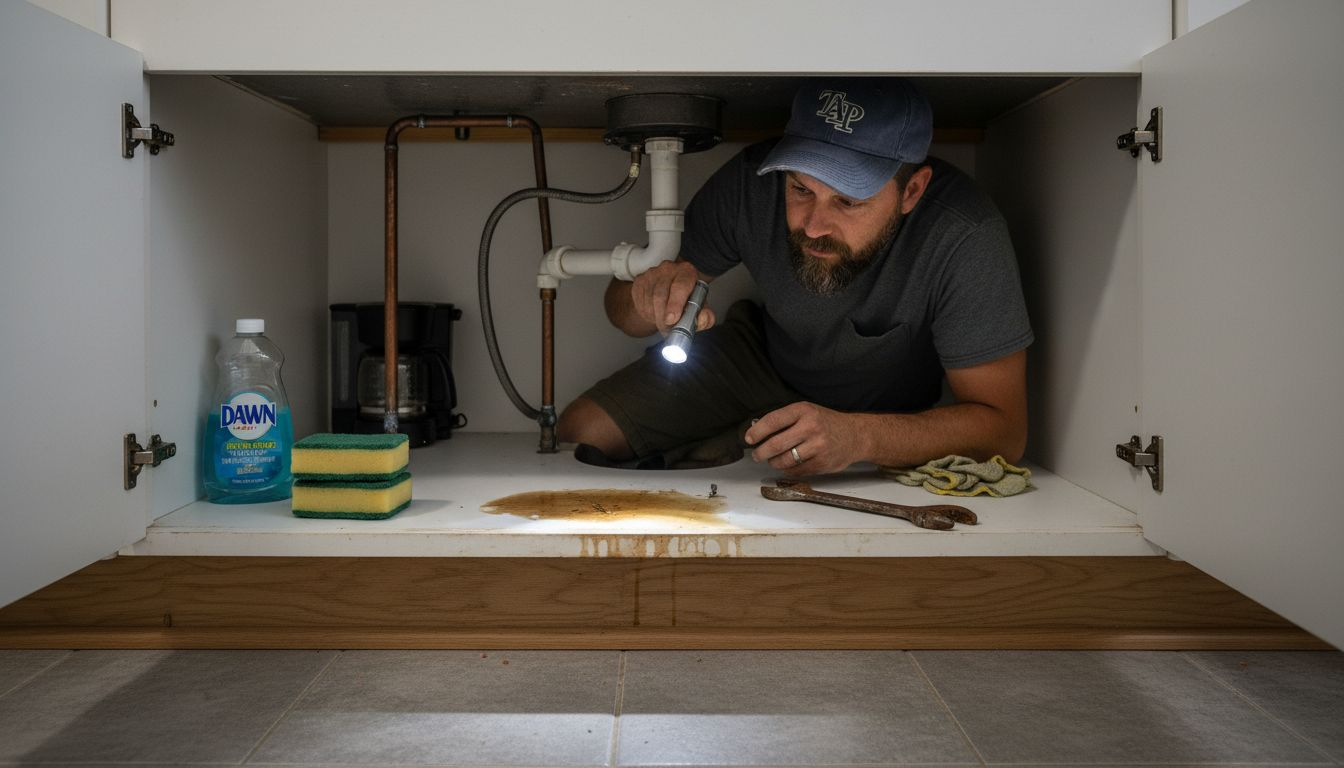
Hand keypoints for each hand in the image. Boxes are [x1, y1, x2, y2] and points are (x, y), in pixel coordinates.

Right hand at [630, 260, 715, 334]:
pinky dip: (646, 313)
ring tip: (662, 322)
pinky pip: (640, 301)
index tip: (672, 319)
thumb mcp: (700, 308)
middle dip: (662, 316)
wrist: (670, 293)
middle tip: (667, 328)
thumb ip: (706, 316)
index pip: (680, 285)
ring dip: (654, 316)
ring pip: (649, 300)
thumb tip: (703, 319)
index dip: (675, 304)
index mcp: (687, 272)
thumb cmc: (687, 300)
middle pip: (661, 295)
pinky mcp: (640, 280)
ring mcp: (652, 273)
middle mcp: (669, 268)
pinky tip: (654, 314)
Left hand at [745, 402, 864, 475]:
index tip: (748, 438)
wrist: (855, 435)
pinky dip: (788, 470)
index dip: (757, 431)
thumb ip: (786, 420)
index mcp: (804, 411)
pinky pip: (796, 470)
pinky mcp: (822, 463)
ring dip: (773, 462)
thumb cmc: (826, 423)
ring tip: (772, 460)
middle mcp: (811, 427)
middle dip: (761, 452)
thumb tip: (757, 431)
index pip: (773, 421)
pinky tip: (788, 465)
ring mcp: (817, 446)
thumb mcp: (807, 412)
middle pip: (776, 444)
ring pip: (784, 460)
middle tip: (757, 454)